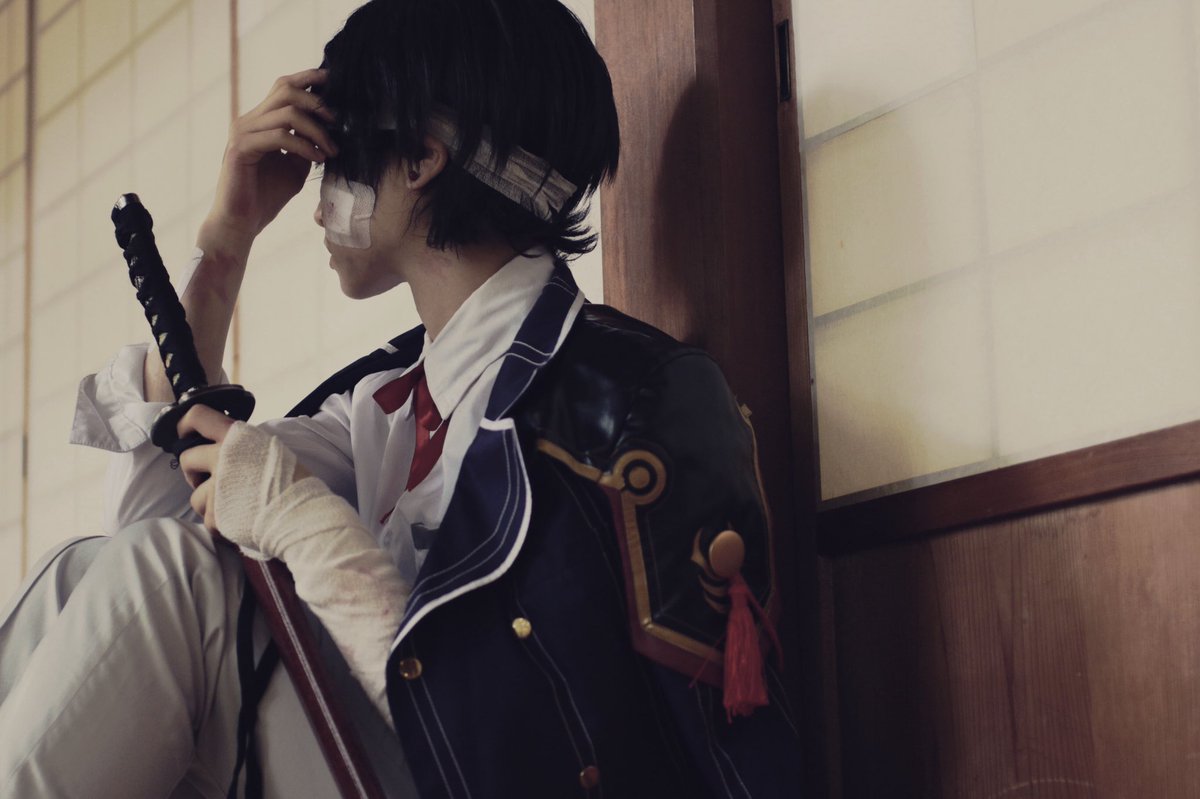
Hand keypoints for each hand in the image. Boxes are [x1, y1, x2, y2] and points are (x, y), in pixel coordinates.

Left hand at [177, 406, 312, 536]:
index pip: (198, 416)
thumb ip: (242, 447)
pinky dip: (220, 524)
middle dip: (194, 473)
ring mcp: (218, 486)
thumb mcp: (269, 449)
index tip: (183, 434)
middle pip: (187, 458)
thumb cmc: (291, 482)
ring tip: (233, 506)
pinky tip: (239, 521)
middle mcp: (223, 457)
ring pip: (195, 495)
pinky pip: (207, 520)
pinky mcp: (216, 514)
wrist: (301, 513)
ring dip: (209, 503)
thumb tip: (222, 448)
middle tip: (208, 482)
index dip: (185, 424)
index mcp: (238, 437)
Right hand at [205, 68, 338, 246]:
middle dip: (318, 103)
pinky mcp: (241, 148)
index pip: (284, 86)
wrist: (241, 223)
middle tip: (338, 123)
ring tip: (332, 151)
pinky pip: (280, 136)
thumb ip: (307, 145)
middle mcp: (249, 120)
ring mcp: (243, 132)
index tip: (336, 84)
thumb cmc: (266, 196)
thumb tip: (331, 132)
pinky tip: (318, 159)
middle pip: (286, 89)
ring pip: (287, 112)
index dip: (310, 79)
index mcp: (260, 120)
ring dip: (317, 130)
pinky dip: (304, 145)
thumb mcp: (295, 166)